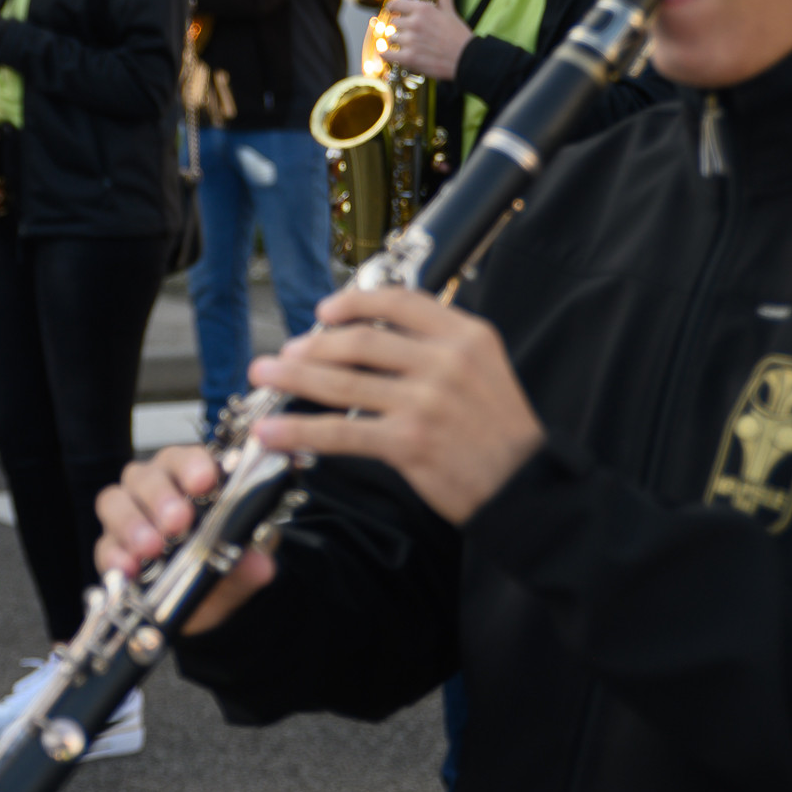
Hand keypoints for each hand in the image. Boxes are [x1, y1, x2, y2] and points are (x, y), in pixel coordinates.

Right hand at [94, 448, 276, 636]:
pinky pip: (103, 544)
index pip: (186, 459)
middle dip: (161, 497)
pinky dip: (114, 554)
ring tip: (151, 547)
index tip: (203, 482)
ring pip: (115, 501)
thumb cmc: (220, 570)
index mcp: (190, 481)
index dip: (193, 465)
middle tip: (178, 521)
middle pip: (146, 476)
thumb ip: (251, 562)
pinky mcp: (110, 548)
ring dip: (132, 522)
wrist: (203, 608)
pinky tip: (127, 568)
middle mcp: (154, 490)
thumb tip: (257, 561)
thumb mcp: (244, 568)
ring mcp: (127, 516)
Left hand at [246, 287, 545, 524]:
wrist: (527, 488)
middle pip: (359, 341)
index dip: (352, 303)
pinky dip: (300, 430)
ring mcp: (426, 401)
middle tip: (283, 354)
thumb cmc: (499, 432)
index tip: (323, 311)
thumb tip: (368, 336)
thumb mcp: (484, 369)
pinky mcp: (409, 441)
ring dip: (292, 379)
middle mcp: (446, 362)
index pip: (398, 303)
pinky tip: (273, 431)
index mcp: (466, 335)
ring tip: (263, 376)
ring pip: (341, 381)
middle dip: (311, 346)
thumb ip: (436, 347)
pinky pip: (341, 430)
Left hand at [380, 0, 469, 79]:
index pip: (394, 4)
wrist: (467, 59)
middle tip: (412, 35)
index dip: (393, 10)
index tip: (396, 14)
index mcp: (422, 9)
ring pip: (390, 38)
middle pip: (392, 23)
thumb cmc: (459, 35)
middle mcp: (414, 22)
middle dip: (400, 29)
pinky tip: (394, 55)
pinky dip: (387, 55)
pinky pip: (385, 54)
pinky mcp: (408, 58)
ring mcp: (410, 40)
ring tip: (412, 46)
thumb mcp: (450, 11)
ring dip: (398, 43)